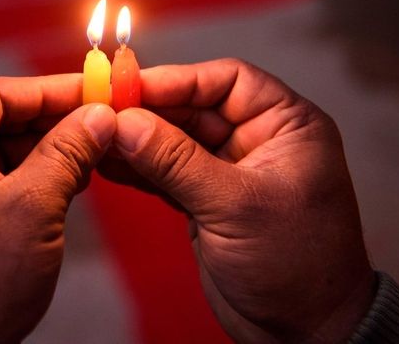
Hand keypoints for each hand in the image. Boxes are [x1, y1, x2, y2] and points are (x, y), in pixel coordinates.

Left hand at [0, 75, 115, 343]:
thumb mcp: (33, 208)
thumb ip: (67, 152)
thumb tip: (99, 117)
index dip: (51, 90)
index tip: (92, 89)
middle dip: (49, 122)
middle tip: (97, 122)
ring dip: (39, 150)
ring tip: (87, 154)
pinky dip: (21, 176)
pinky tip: (60, 179)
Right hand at [101, 59, 374, 342]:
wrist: (302, 332)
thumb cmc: (297, 266)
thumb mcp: (236, 206)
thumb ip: (177, 162)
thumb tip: (127, 123)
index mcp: (287, 126)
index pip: (227, 80)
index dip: (177, 79)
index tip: (130, 86)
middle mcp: (258, 141)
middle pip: (194, 108)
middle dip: (148, 111)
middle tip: (101, 112)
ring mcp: (230, 172)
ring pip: (175, 141)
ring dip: (136, 140)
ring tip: (95, 138)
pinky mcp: (207, 201)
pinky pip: (167, 174)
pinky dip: (138, 170)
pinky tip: (107, 164)